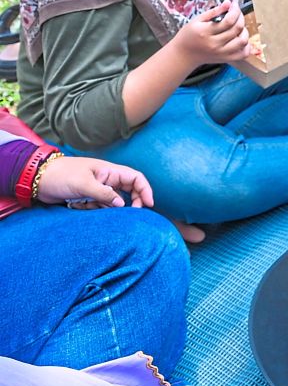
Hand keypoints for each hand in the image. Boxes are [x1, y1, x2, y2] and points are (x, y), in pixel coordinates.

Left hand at [37, 156, 154, 208]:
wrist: (39, 179)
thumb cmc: (62, 175)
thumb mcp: (84, 184)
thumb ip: (104, 194)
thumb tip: (122, 205)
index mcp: (109, 171)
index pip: (135, 178)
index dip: (145, 190)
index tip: (149, 204)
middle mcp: (107, 179)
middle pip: (128, 191)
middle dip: (130, 202)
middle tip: (130, 214)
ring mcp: (98, 188)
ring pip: (112, 202)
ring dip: (104, 207)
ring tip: (85, 204)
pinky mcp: (88, 197)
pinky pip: (99, 206)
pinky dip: (92, 209)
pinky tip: (76, 205)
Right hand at [172, 3, 253, 66]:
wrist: (184, 54)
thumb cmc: (189, 36)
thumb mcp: (197, 20)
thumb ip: (214, 11)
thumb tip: (228, 3)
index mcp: (206, 32)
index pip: (228, 20)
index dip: (235, 10)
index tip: (235, 4)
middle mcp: (215, 44)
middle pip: (237, 29)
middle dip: (240, 17)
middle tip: (237, 12)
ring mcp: (221, 53)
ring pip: (242, 41)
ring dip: (244, 31)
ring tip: (238, 26)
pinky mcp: (225, 59)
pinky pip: (243, 54)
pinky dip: (247, 46)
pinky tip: (240, 38)